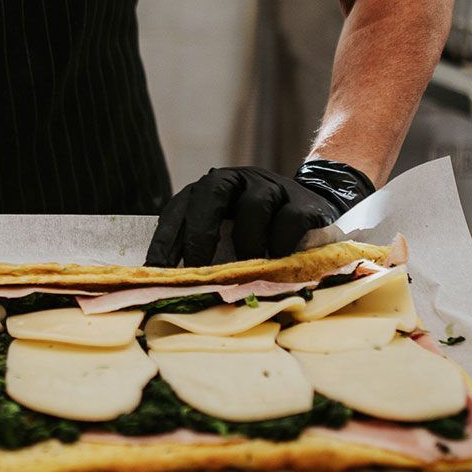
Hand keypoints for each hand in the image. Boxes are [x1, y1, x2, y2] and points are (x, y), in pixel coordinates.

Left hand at [145, 160, 374, 267]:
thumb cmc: (259, 234)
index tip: (156, 270)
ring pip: (254, 205)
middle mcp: (237, 181)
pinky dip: (282, 241)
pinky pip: (289, 219)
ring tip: (251, 267)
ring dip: (248, 242)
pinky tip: (280, 258)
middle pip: (210, 193)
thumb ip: (206, 253)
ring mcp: (272, 187)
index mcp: (210, 190)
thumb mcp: (228, 237)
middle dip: (201, 234)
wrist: (315, 211)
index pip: (179, 209)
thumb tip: (176, 290)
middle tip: (199, 269)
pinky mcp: (303, 202)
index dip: (166, 239)